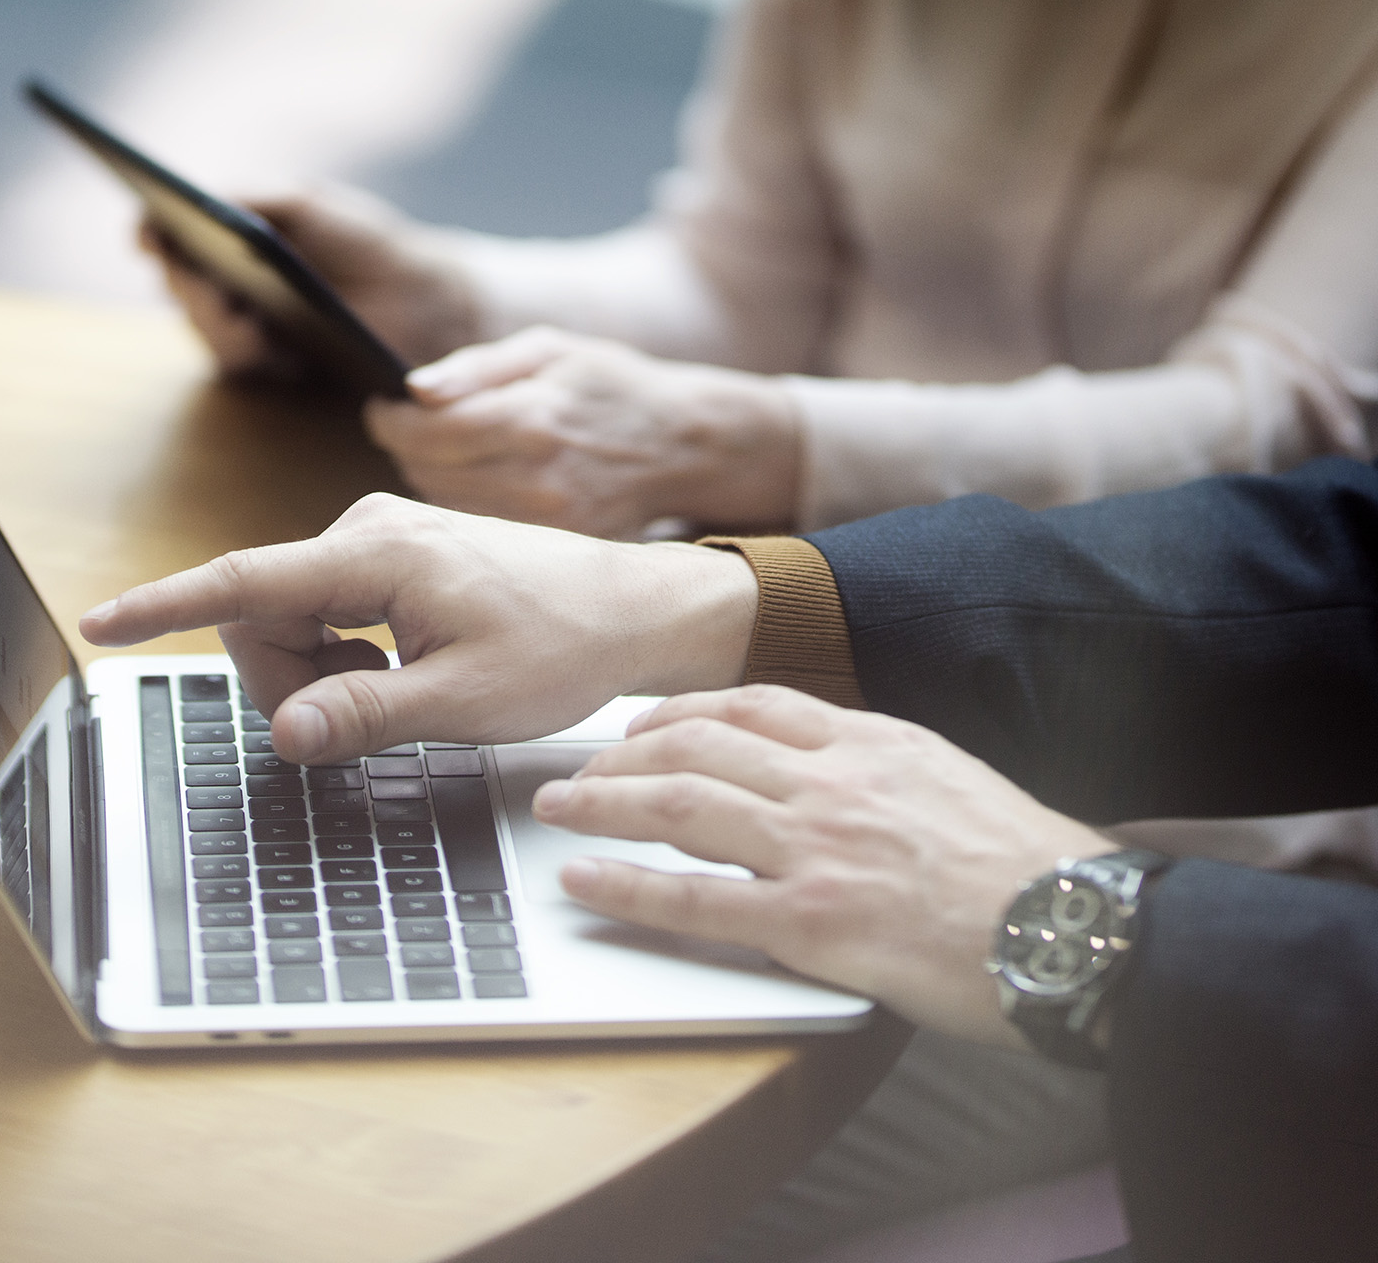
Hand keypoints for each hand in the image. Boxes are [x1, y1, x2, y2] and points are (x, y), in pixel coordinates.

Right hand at [78, 494, 757, 762]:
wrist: (636, 606)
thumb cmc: (566, 644)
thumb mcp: (465, 700)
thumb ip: (364, 715)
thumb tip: (284, 734)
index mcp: (376, 554)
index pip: (242, 580)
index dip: (163, 607)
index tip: (100, 622)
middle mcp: (366, 531)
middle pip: (262, 617)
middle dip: (290, 681)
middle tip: (367, 718)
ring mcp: (378, 542)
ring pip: (293, 621)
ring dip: (325, 674)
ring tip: (407, 692)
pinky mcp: (392, 560)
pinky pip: (329, 614)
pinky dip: (350, 658)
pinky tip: (411, 671)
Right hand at [143, 182, 482, 377]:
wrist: (423, 297)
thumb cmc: (366, 241)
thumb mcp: (310, 205)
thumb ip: (257, 196)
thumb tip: (203, 195)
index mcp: (230, 235)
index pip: (173, 231)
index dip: (152, 231)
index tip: (146, 231)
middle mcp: (228, 281)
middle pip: (180, 284)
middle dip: (185, 282)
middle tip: (194, 274)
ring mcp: (245, 325)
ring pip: (204, 328)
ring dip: (213, 322)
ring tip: (238, 314)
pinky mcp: (270, 366)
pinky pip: (238, 363)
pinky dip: (242, 351)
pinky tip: (259, 342)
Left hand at [366, 326, 801, 539]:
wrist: (689, 445)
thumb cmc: (614, 386)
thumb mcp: (551, 350)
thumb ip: (477, 369)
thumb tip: (414, 390)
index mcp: (529, 417)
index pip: (422, 431)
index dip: (387, 421)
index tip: (382, 409)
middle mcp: (535, 476)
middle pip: (425, 473)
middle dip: (406, 449)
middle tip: (412, 429)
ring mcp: (546, 521)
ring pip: (447, 507)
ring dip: (433, 480)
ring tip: (450, 454)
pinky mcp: (555, 549)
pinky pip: (482, 532)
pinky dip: (468, 508)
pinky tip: (484, 485)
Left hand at [538, 686, 1115, 1046]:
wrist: (1080, 930)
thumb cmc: (1029, 870)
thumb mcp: (952, 781)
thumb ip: (881, 766)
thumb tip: (827, 769)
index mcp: (871, 743)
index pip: (752, 705)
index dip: (680, 712)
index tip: (641, 727)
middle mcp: (834, 783)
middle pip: (698, 745)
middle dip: (622, 755)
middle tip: (577, 772)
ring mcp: (818, 848)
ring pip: (681, 804)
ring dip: (602, 803)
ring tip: (555, 809)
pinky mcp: (812, 921)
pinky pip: (695, 898)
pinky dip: (627, 885)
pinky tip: (584, 878)